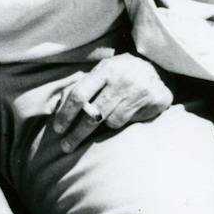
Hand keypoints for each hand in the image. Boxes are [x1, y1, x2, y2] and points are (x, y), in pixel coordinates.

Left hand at [52, 51, 172, 152]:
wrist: (157, 66)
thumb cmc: (120, 72)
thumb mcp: (101, 71)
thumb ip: (81, 87)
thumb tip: (57, 107)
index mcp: (106, 70)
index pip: (80, 94)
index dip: (66, 114)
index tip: (58, 128)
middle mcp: (122, 81)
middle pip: (93, 115)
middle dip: (77, 134)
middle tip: (66, 146)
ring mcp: (139, 92)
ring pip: (112, 122)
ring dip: (104, 126)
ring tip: (104, 120)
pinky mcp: (154, 102)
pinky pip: (129, 123)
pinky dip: (122, 122)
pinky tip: (124, 114)